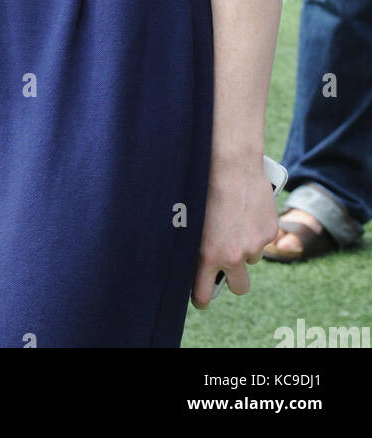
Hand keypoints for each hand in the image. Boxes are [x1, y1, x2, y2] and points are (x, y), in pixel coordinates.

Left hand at [191, 156, 277, 307]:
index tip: (201, 297)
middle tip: (226, 263)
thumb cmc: (203, 185)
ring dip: (245, 247)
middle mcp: (234, 255)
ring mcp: (254, 244)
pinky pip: (263, 238)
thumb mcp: (192, 219)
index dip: (202, 297)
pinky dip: (256, 229)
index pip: (204, 293)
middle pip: (239, 287)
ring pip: (251, 257)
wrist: (231, 163)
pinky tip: (246, 209)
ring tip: (233, 220)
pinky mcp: (269, 231)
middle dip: (233, 278)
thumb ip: (195, 244)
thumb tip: (192, 259)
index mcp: (209, 254)